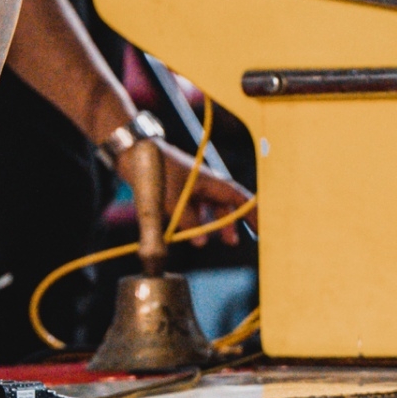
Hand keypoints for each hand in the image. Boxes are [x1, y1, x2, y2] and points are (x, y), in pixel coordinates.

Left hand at [136, 139, 251, 245]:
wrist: (134, 154)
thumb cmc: (157, 172)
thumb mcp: (173, 201)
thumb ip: (189, 223)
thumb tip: (202, 243)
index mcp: (210, 182)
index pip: (239, 198)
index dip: (252, 213)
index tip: (262, 228)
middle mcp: (205, 184)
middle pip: (227, 204)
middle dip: (234, 223)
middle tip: (237, 242)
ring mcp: (192, 187)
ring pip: (211, 208)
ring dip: (217, 225)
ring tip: (224, 241)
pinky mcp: (179, 191)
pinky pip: (195, 209)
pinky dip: (198, 222)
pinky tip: (196, 236)